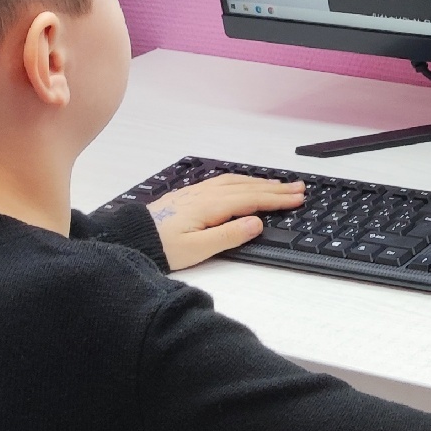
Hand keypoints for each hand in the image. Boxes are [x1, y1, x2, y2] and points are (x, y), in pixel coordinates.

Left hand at [146, 173, 303, 271]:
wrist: (131, 238)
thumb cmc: (161, 247)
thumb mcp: (198, 249)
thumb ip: (229, 235)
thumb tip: (256, 223)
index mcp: (211, 206)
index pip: (252, 199)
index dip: (277, 199)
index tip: (298, 198)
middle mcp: (206, 194)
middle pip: (247, 187)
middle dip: (275, 187)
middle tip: (299, 188)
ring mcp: (197, 192)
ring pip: (236, 181)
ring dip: (260, 182)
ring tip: (279, 184)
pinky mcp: (190, 195)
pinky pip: (223, 181)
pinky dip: (242, 180)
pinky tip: (245, 182)